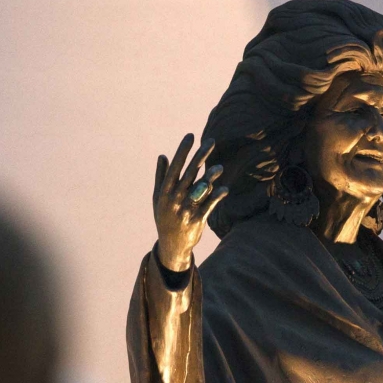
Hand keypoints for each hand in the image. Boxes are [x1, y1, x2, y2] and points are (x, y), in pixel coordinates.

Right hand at [153, 134, 228, 272]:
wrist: (171, 246)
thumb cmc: (165, 217)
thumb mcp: (158, 198)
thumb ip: (161, 177)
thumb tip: (163, 156)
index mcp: (165, 192)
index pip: (175, 167)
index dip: (183, 151)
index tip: (191, 136)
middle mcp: (175, 199)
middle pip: (189, 173)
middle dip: (200, 156)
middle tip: (211, 141)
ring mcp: (186, 210)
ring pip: (200, 189)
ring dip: (210, 177)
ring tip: (220, 168)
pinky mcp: (197, 220)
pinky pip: (209, 206)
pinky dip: (217, 197)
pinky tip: (224, 189)